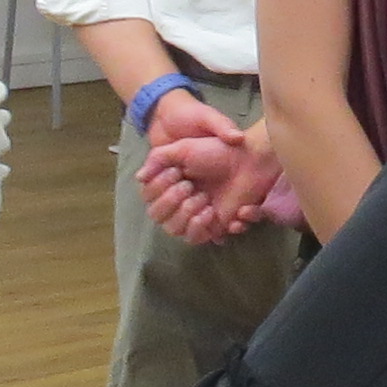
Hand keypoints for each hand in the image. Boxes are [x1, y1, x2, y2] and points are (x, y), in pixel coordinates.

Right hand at [137, 123, 278, 243]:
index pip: (148, 198)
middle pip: (158, 217)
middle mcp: (179, 201)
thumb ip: (158, 158)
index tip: (178, 173)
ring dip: (188, 216)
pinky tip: (215, 212)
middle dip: (172, 202)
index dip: (159, 188)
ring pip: (176, 230)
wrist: (247, 160)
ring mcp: (195, 214)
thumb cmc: (215, 151)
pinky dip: (204, 227)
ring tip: (206, 202)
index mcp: (169, 183)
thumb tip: (139, 177)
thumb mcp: (183, 148)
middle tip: (192, 187)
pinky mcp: (214, 225)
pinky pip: (200, 238)